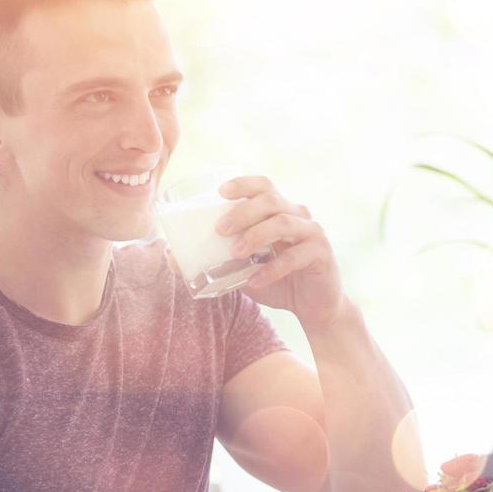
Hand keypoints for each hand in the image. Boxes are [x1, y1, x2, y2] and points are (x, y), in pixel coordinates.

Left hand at [213, 175, 346, 328]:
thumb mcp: (243, 271)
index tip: (220, 192)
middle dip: (243, 211)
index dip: (244, 184)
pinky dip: (272, 268)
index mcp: (281, 211)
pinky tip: (255, 281)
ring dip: (256, 235)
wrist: (315, 308)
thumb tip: (171, 257)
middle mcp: (299, 216)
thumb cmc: (278, 282)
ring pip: (284, 223)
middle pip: (272, 200)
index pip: (264, 186)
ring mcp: (313, 233)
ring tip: (235, 253)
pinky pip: (295, 256)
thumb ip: (216, 261)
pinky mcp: (322, 255)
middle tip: (220, 230)